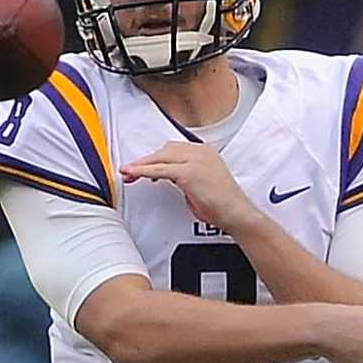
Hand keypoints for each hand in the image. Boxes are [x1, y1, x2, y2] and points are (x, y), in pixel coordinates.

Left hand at [120, 142, 258, 234]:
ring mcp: (195, 159)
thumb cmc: (221, 204)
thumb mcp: (201, 183)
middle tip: (130, 171)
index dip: (156, 158)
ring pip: (160, 158)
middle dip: (145, 161)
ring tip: (127, 173)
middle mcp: (200, 151)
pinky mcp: (189, 172)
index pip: (173, 149)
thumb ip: (184, 176)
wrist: (236, 213)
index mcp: (204, 151)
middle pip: (164, 150)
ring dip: (141, 165)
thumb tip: (168, 176)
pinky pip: (160, 169)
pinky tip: (133, 174)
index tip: (142, 166)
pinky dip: (143, 171)